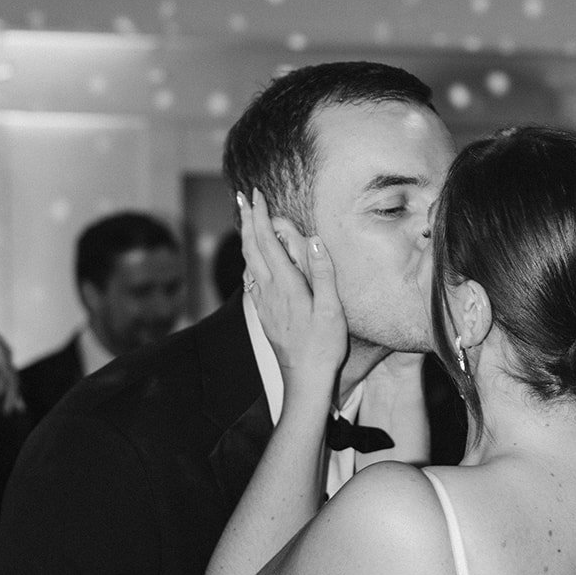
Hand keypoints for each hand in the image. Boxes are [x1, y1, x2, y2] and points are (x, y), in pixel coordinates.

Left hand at [238, 190, 346, 391]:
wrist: (304, 379)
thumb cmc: (323, 346)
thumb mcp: (331, 310)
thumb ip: (323, 273)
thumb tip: (312, 239)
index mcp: (286, 285)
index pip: (268, 242)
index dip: (261, 216)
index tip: (257, 195)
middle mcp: (268, 290)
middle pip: (252, 247)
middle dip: (248, 219)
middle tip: (244, 196)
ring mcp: (263, 302)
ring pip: (248, 261)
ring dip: (246, 237)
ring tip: (245, 219)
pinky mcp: (264, 313)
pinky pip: (251, 278)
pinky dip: (249, 259)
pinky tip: (251, 259)